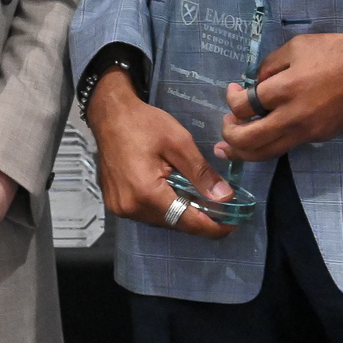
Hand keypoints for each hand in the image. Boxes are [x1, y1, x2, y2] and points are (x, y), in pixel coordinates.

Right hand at [83, 70, 235, 238]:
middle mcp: (131, 207)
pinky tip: (174, 192)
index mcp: (146, 193)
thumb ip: (201, 172)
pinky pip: (148, 213)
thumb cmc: (144, 123)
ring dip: (180, 212)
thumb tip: (225, 197)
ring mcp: (121, 208)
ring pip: (161, 220)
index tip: (233, 225)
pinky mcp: (116, 204)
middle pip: (174, 223)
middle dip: (198, 218)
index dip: (212, 227)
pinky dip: (164, 207)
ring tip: (198, 198)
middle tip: (221, 208)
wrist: (110, 115)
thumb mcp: (179, 142)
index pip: (186, 221)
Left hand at [216, 16, 342, 162]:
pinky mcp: (321, 137)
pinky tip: (263, 138)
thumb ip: (270, 66)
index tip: (233, 91)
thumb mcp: (296, 46)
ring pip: (268, 153)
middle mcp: (293, 116)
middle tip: (225, 127)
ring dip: (245, 153)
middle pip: (249, 141)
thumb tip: (255, 85)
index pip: (244, 107)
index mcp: (284, 89)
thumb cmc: (336, 50)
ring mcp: (308, 131)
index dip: (232, 101)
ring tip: (230, 150)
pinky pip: (288, 145)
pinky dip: (270, 145)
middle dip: (229, 137)